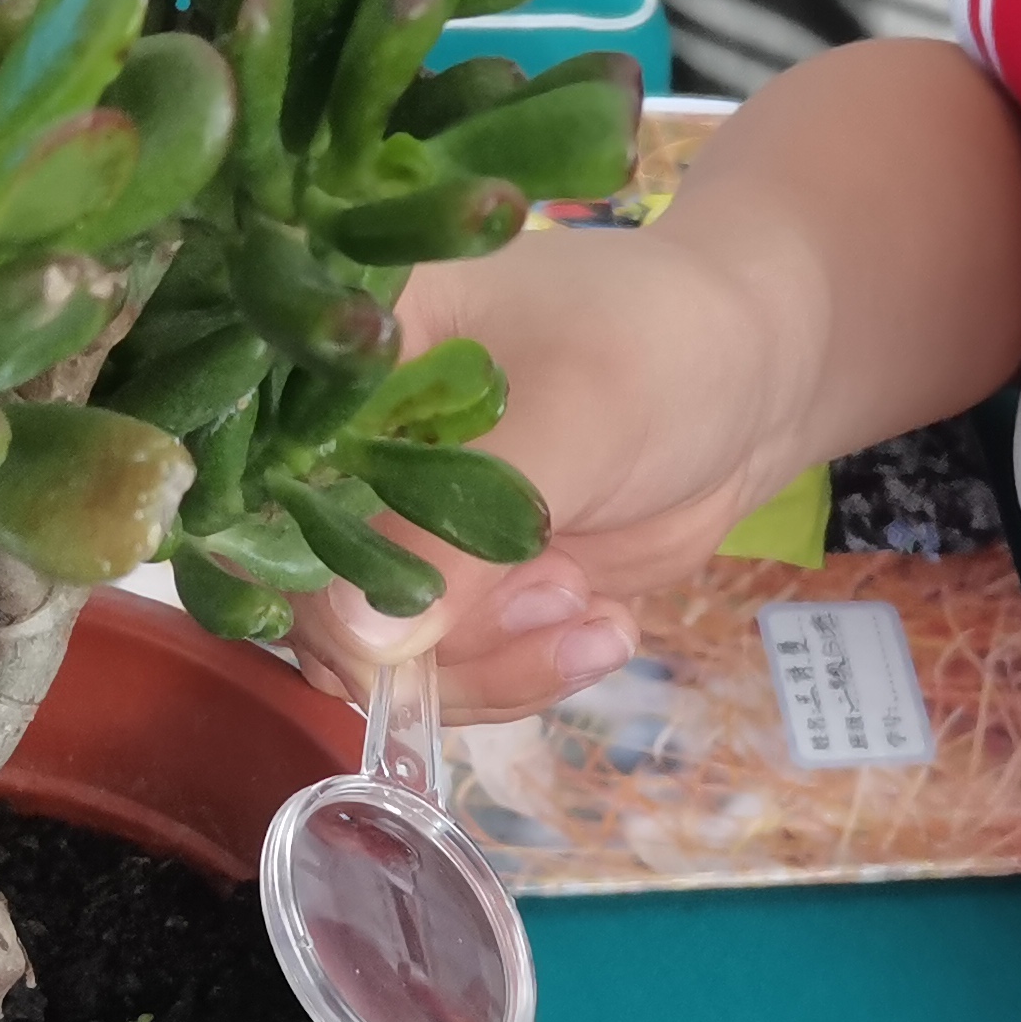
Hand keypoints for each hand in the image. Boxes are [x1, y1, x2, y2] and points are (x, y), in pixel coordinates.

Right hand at [286, 221, 794, 717]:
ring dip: (492, 662)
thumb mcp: (569, 420)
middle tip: (555, 597)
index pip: (263, 488)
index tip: (403, 620)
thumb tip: (357, 640)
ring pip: (381, 657)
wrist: (756, 379)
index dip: (310, 569)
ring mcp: (397, 529)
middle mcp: (341, 452)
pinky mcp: (455, 588)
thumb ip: (457, 528)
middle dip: (431, 637)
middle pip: (312, 595)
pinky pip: (449, 674)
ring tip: (589, 609)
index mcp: (337, 363)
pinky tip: (604, 626)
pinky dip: (525, 672)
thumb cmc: (662, 347)